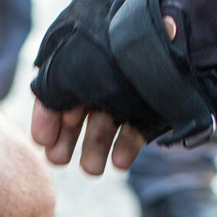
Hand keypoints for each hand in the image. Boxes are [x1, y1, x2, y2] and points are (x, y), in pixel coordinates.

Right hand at [29, 0, 207, 173]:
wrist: (174, 46)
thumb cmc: (113, 55)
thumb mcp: (68, 69)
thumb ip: (48, 91)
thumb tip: (44, 106)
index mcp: (80, 55)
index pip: (55, 89)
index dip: (46, 117)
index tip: (42, 142)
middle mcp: (103, 72)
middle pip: (78, 111)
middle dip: (68, 138)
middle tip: (59, 161)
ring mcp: (129, 90)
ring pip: (105, 124)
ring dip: (95, 148)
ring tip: (92, 170)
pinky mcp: (153, 106)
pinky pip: (135, 129)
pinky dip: (125, 147)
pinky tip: (120, 162)